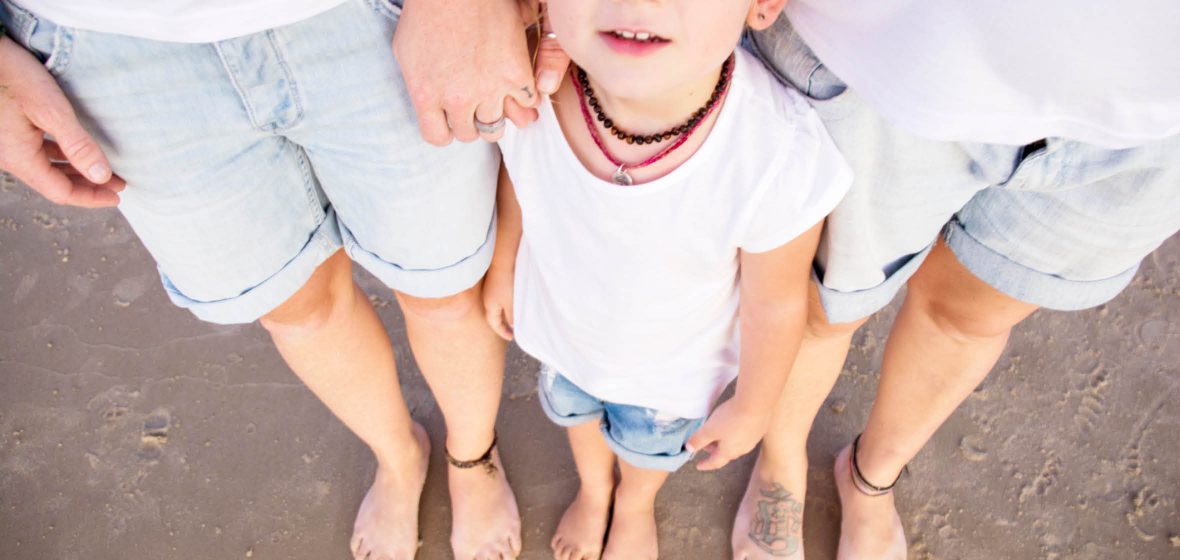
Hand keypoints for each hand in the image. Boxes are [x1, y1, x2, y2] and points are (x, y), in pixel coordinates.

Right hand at [0, 37, 124, 207]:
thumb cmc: (11, 75)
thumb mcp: (51, 110)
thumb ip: (77, 145)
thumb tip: (101, 176)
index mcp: (19, 157)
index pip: (61, 192)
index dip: (91, 198)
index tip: (117, 197)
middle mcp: (10, 156)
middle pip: (54, 183)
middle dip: (88, 186)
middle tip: (118, 184)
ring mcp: (8, 144)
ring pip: (47, 168)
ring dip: (76, 171)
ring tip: (104, 169)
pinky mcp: (8, 130)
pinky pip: (38, 152)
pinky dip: (62, 156)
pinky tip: (76, 150)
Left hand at [393, 0, 570, 144]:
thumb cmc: (428, 12)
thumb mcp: (405, 53)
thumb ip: (419, 88)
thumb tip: (431, 111)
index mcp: (425, 94)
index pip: (438, 137)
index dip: (445, 129)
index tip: (450, 119)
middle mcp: (457, 98)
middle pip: (469, 134)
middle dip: (469, 122)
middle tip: (473, 107)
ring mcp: (488, 88)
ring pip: (496, 127)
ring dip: (495, 115)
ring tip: (494, 101)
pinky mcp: (515, 75)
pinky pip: (526, 104)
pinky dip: (523, 100)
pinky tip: (516, 88)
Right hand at [482, 265, 514, 340]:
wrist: (503, 261)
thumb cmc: (506, 283)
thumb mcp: (511, 304)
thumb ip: (512, 316)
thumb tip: (512, 324)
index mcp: (490, 307)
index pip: (495, 324)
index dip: (503, 332)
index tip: (511, 337)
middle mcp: (487, 300)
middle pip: (494, 316)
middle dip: (502, 324)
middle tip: (511, 330)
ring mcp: (489, 291)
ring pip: (496, 307)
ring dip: (504, 314)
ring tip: (513, 318)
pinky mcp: (494, 283)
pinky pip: (498, 299)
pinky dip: (504, 305)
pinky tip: (511, 303)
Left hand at [687, 399, 771, 470]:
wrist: (756, 403)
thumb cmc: (731, 418)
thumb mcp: (709, 429)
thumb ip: (698, 440)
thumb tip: (689, 448)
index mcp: (729, 452)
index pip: (715, 462)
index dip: (705, 464)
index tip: (699, 466)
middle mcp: (742, 449)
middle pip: (726, 453)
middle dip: (714, 450)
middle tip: (705, 444)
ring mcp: (752, 440)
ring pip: (735, 445)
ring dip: (725, 442)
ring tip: (718, 433)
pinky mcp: (759, 429)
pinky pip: (744, 436)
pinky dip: (735, 434)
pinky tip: (733, 425)